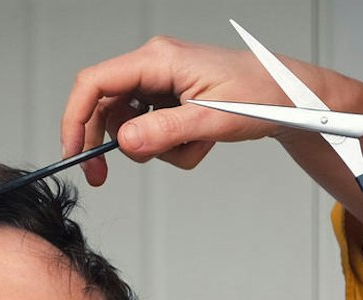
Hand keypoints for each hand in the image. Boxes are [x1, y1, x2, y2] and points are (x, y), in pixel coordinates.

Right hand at [63, 36, 319, 183]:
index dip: (75, 119)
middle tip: (102, 176)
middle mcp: (154, 65)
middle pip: (104, 106)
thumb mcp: (213, 120)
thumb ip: (166, 131)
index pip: (95, 83)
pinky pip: (150, 129)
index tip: (73, 154)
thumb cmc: (262, 95)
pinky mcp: (170, 97)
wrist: (290, 96)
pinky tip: (198, 140)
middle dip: (107, 143)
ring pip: (128, 123)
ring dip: (154, 148)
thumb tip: (124, 143)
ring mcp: (161, 81)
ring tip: (192, 145)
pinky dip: (170, 145)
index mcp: (159, 59)